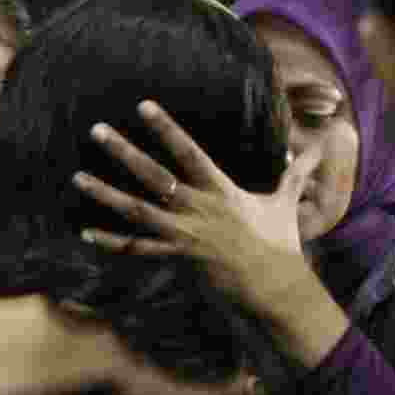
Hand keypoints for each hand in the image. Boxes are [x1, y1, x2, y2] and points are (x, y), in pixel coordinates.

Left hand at [72, 101, 349, 367]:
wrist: (274, 289)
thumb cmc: (279, 244)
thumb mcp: (285, 204)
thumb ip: (295, 173)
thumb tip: (317, 147)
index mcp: (220, 190)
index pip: (188, 151)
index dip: (165, 128)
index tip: (142, 106)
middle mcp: (197, 209)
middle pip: (154, 176)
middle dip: (123, 152)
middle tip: (96, 130)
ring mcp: (183, 235)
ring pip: (137, 211)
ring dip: (105, 193)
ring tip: (77, 176)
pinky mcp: (176, 259)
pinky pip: (137, 249)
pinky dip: (111, 241)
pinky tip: (85, 232)